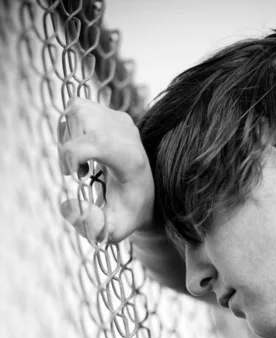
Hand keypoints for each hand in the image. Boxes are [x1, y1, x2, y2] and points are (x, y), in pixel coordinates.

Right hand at [58, 97, 154, 243]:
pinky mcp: (111, 112)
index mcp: (131, 160)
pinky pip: (77, 107)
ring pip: (76, 110)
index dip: (71, 155)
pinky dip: (72, 126)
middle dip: (68, 147)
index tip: (73, 176)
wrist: (147, 192)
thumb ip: (92, 226)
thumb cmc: (129, 212)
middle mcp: (127, 133)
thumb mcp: (114, 231)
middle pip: (80, 120)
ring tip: (82, 159)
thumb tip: (67, 205)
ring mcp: (120, 119)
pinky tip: (82, 147)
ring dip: (69, 136)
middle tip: (80, 172)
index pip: (96, 142)